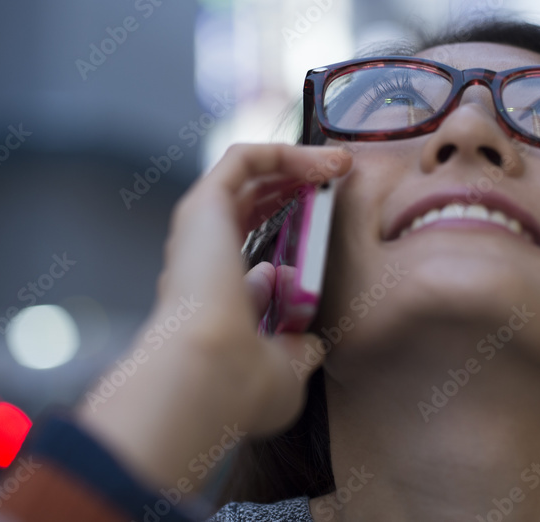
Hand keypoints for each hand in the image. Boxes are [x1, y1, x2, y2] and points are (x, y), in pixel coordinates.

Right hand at [74, 143, 351, 491]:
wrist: (206, 376)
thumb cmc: (239, 385)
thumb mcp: (284, 372)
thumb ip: (297, 351)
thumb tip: (312, 343)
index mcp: (215, 296)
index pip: (251, 250)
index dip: (292, 231)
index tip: (331, 226)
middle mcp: (202, 258)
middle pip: (251, 203)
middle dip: (297, 186)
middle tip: (340, 180)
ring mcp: (200, 228)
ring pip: (247, 174)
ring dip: (297, 163)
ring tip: (340, 164)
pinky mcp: (204, 204)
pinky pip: (244, 159)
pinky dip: (285, 154)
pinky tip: (324, 163)